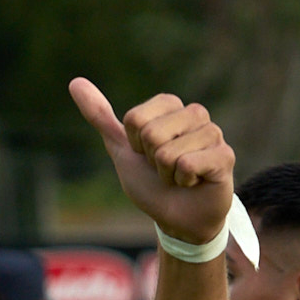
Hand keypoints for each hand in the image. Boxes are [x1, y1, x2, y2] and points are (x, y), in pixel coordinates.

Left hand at [69, 80, 234, 244]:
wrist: (176, 218)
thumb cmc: (151, 182)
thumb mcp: (121, 149)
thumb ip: (100, 116)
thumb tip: (75, 82)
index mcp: (170, 106)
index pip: (135, 118)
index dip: (134, 144)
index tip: (146, 155)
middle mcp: (195, 114)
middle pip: (150, 133)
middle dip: (150, 160)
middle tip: (164, 168)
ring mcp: (213, 133)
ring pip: (168, 152)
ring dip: (166, 174)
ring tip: (180, 176)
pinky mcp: (224, 156)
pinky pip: (188, 165)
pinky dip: (183, 181)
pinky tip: (194, 182)